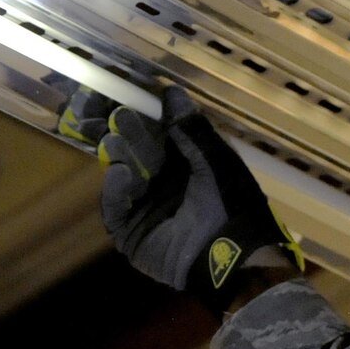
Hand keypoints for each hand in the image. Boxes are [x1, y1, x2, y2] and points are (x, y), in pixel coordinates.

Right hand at [60, 84, 299, 308]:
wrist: (235, 257)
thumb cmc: (233, 203)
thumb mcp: (216, 160)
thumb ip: (192, 129)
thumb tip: (172, 91)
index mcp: (185, 165)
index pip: (155, 135)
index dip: (140, 117)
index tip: (124, 96)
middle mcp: (163, 184)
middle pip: (134, 152)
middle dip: (123, 133)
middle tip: (115, 115)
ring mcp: (145, 209)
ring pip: (122, 175)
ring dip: (118, 156)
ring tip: (115, 141)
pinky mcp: (131, 234)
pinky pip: (115, 208)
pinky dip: (115, 190)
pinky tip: (121, 173)